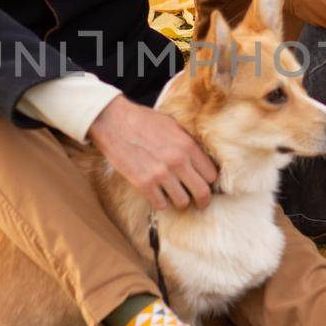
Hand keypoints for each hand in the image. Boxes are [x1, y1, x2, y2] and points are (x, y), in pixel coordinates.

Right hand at [86, 96, 216, 210]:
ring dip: (179, 201)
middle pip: (203, 193)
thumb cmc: (143, 121)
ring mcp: (161, 174)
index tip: (204, 183)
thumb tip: (201, 159)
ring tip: (174, 195)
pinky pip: (161, 204)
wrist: (114, 121)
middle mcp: (178, 161)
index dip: (208, 181)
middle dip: (202, 200)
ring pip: (183, 202)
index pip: (212, 174)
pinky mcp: (143, 184)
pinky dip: (160, 202)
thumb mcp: (173, 125)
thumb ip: (188, 143)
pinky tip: (156, 193)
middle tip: (200, 203)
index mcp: (188, 146)